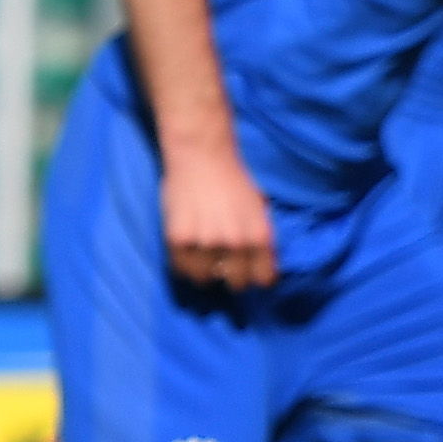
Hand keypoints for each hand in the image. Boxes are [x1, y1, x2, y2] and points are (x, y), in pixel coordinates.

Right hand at [162, 139, 279, 292]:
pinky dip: (185, 266)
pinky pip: (181, 269)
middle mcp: (236, 243)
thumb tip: (262, 264)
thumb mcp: (259, 209)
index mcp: (260, 236)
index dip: (257, 279)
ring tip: (203, 261)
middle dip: (232, 278)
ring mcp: (205, 243)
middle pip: (237, 284)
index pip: (264, 279)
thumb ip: (260, 236)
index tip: (250, 276)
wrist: (201, 157)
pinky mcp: (178, 240)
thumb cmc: (233, 181)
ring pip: (206, 280)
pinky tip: (188, 254)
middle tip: (224, 269)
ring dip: (205, 274)